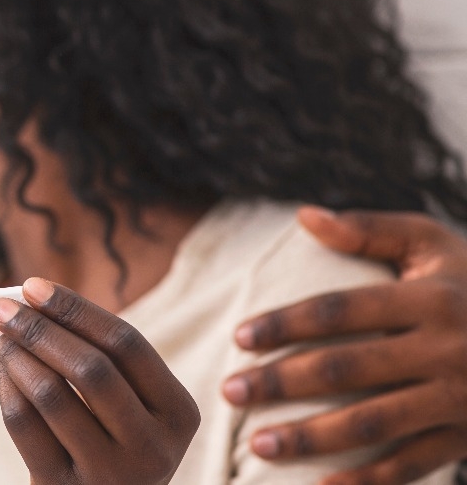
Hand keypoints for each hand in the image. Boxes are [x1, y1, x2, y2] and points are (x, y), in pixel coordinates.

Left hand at [0, 278, 199, 484]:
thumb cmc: (114, 439)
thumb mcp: (132, 403)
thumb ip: (100, 354)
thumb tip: (35, 298)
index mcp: (177, 413)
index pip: (127, 344)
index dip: (76, 309)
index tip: (34, 286)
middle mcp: (151, 448)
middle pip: (90, 369)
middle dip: (39, 329)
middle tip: (2, 306)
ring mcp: (108, 474)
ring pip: (52, 395)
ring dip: (16, 355)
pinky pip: (24, 424)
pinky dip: (6, 388)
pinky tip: (3, 371)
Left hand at [222, 207, 466, 484]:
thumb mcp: (434, 245)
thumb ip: (369, 229)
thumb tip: (305, 216)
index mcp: (430, 299)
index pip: (341, 310)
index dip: (287, 323)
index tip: (239, 337)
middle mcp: (445, 349)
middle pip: (347, 368)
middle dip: (282, 383)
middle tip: (231, 390)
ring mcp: (457, 399)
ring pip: (372, 423)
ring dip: (311, 437)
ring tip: (259, 443)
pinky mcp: (466, 438)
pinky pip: (411, 466)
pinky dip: (366, 481)